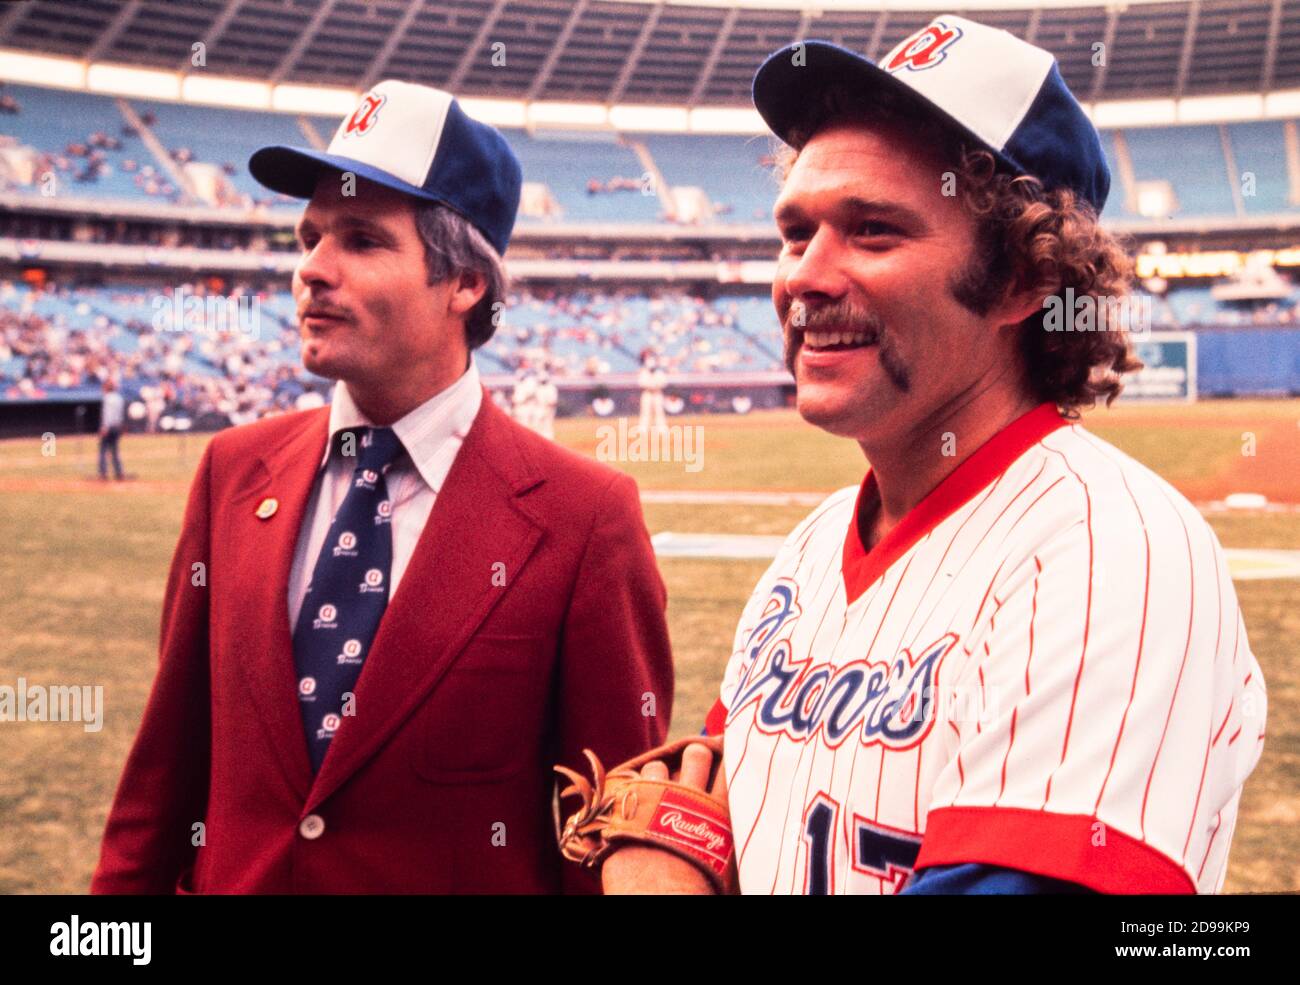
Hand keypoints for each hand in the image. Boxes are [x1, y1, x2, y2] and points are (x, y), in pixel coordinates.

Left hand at [601, 742, 728, 894]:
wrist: (660, 900)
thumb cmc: (696, 890)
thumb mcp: (724, 865)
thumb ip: (727, 835)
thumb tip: (731, 825)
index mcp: (720, 813)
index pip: (729, 769)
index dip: (726, 760)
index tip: (724, 760)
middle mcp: (690, 798)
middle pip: (696, 754)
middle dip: (695, 758)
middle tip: (693, 770)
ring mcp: (657, 799)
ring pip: (658, 767)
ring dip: (657, 779)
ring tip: (656, 797)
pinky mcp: (629, 806)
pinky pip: (630, 785)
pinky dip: (631, 794)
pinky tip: (632, 807)